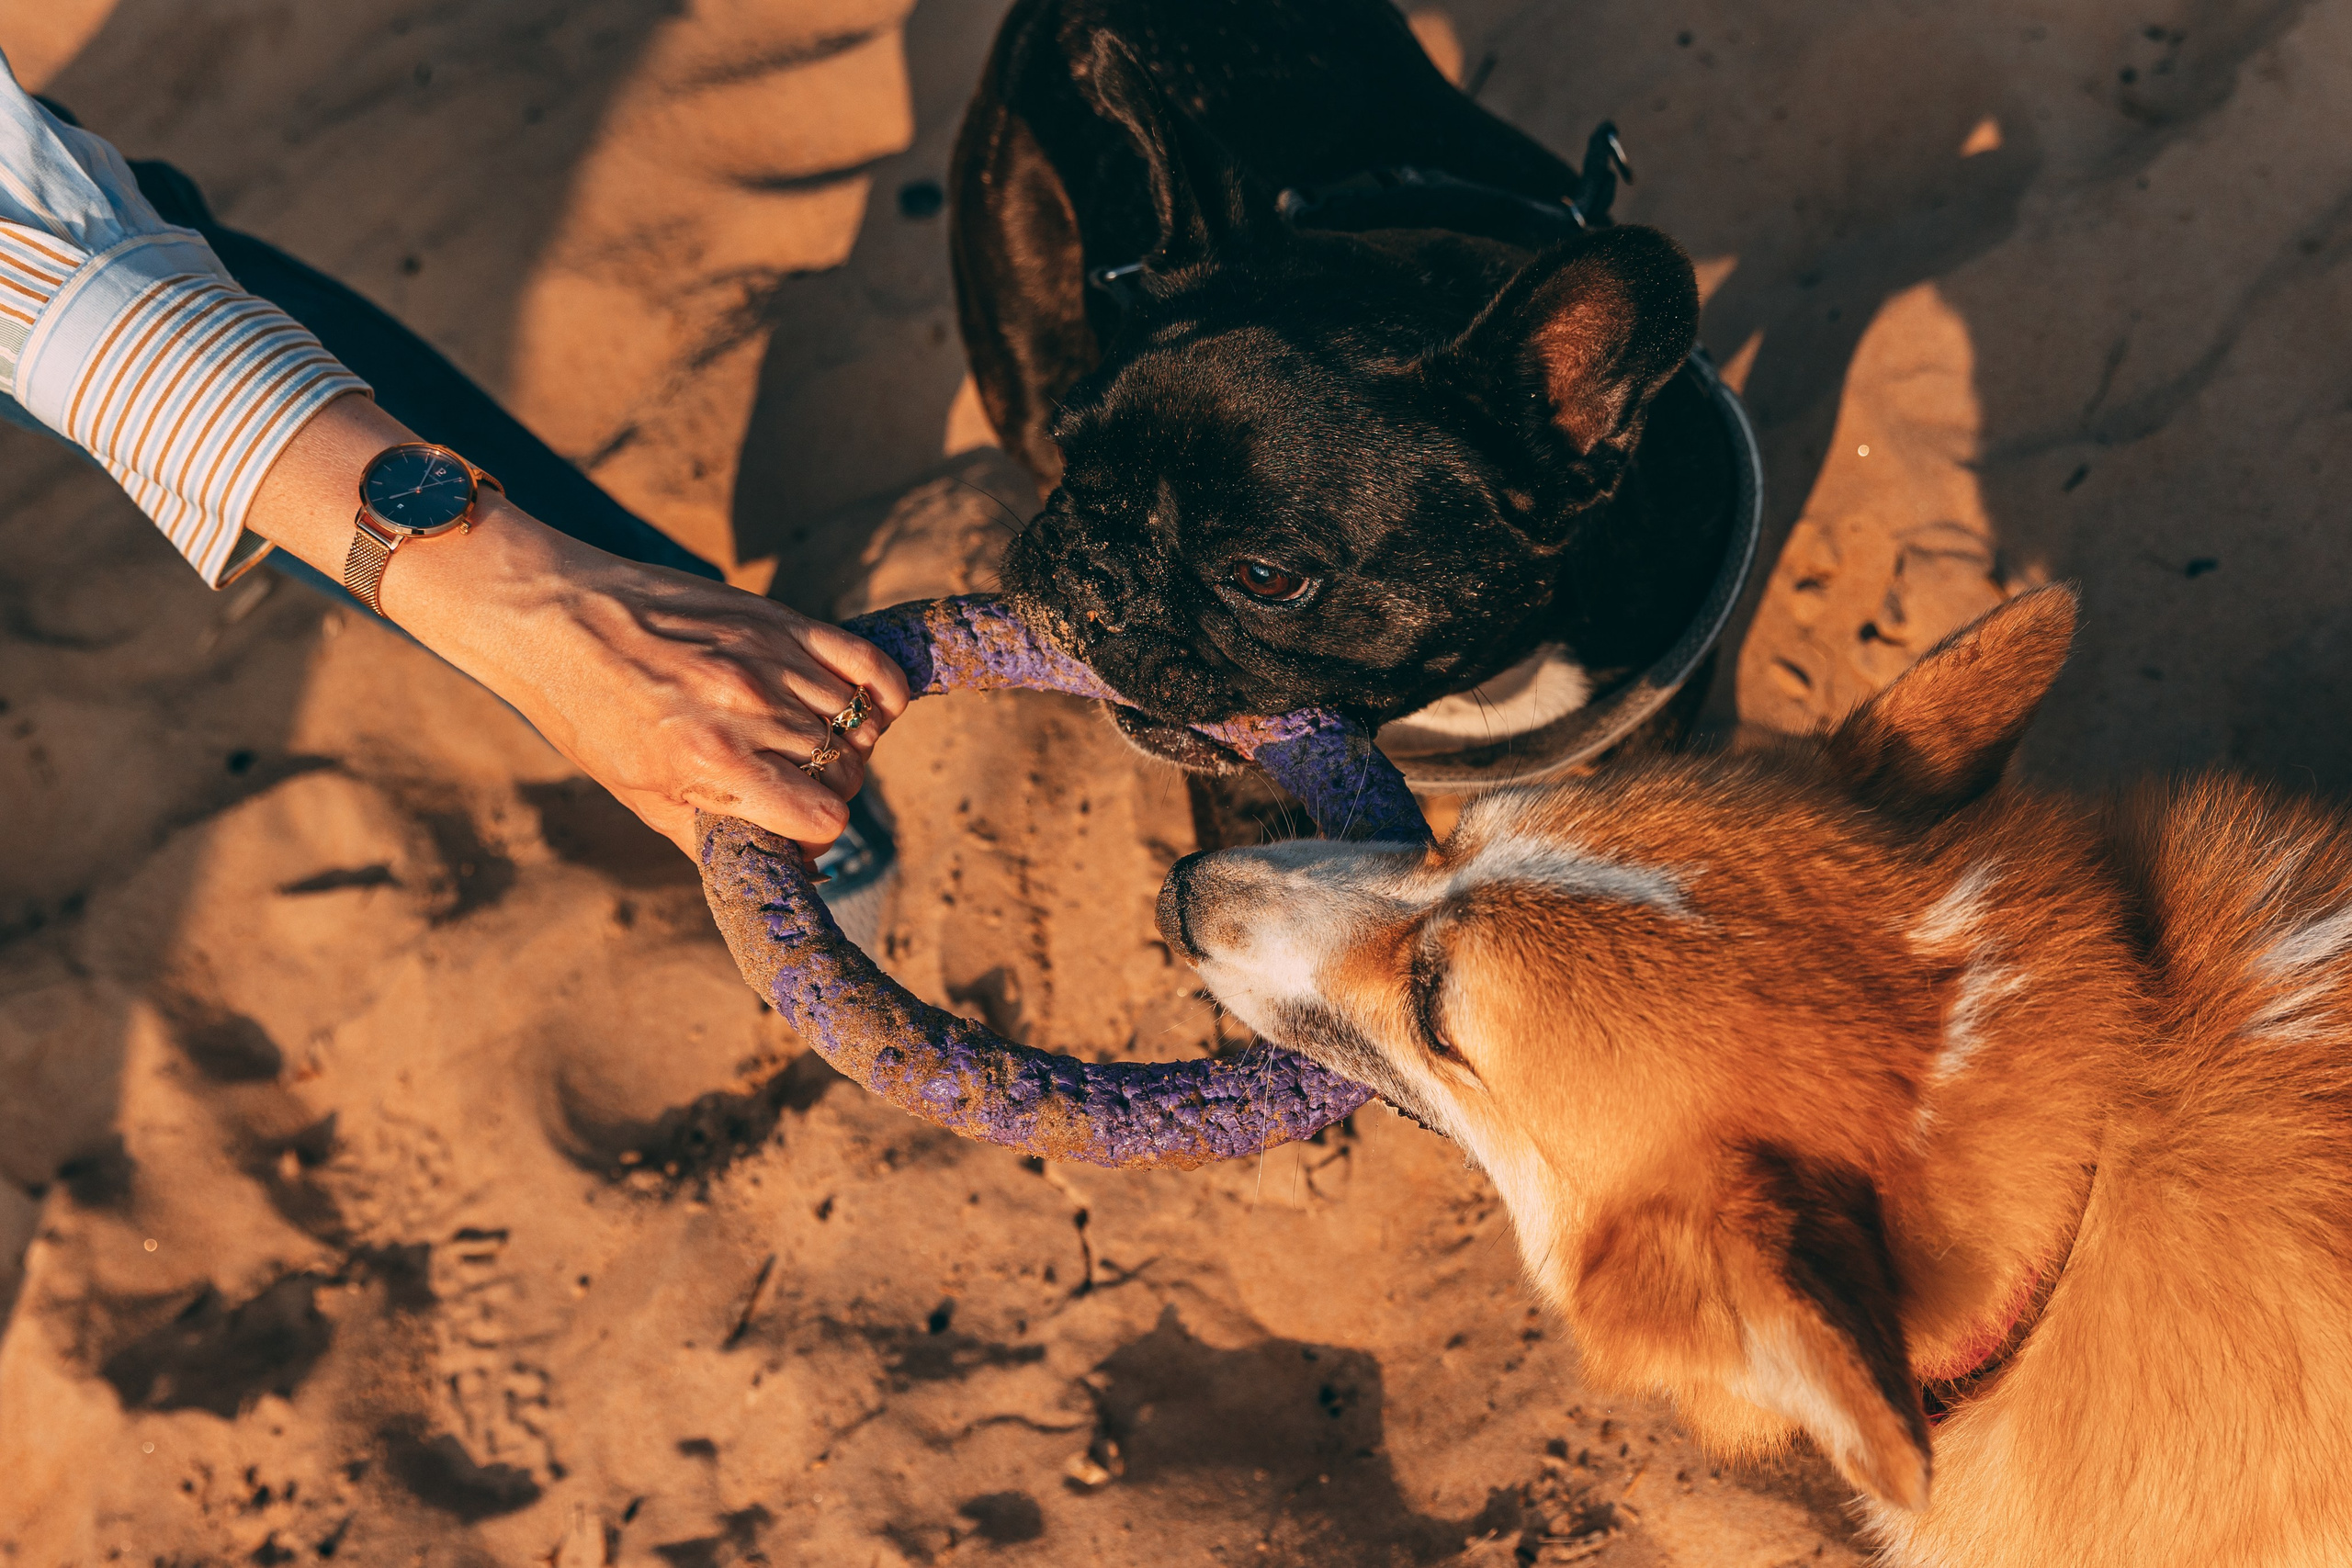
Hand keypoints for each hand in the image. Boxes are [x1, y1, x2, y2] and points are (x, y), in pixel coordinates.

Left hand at [426, 512, 909, 856]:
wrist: (552, 616)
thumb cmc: (588, 713)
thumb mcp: (638, 793)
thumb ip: (711, 836)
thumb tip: (784, 873)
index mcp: (712, 761)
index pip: (824, 816)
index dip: (815, 834)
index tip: (792, 830)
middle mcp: (750, 709)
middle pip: (846, 773)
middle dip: (827, 792)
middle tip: (792, 788)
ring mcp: (770, 660)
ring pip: (860, 725)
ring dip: (848, 747)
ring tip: (812, 748)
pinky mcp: (780, 620)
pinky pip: (869, 667)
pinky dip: (883, 695)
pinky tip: (865, 710)